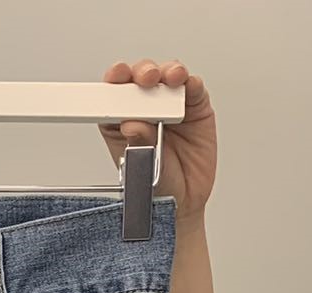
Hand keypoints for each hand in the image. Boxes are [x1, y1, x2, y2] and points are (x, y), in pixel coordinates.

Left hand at [98, 60, 216, 222]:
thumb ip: (138, 143)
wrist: (184, 202)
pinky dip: (191, 83)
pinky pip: (193, 88)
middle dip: (142, 72)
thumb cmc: (156, 185)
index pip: (115, 94)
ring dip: (167, 71)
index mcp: (123, 121)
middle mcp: (146, 108)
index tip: (116, 77)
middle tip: (145, 79)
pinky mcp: (195, 107)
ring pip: (167, 76)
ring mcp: (171, 105)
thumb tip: (131, 124)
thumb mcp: (142, 167)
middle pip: (140, 78)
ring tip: (169, 79)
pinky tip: (187, 84)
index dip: (115, 80)